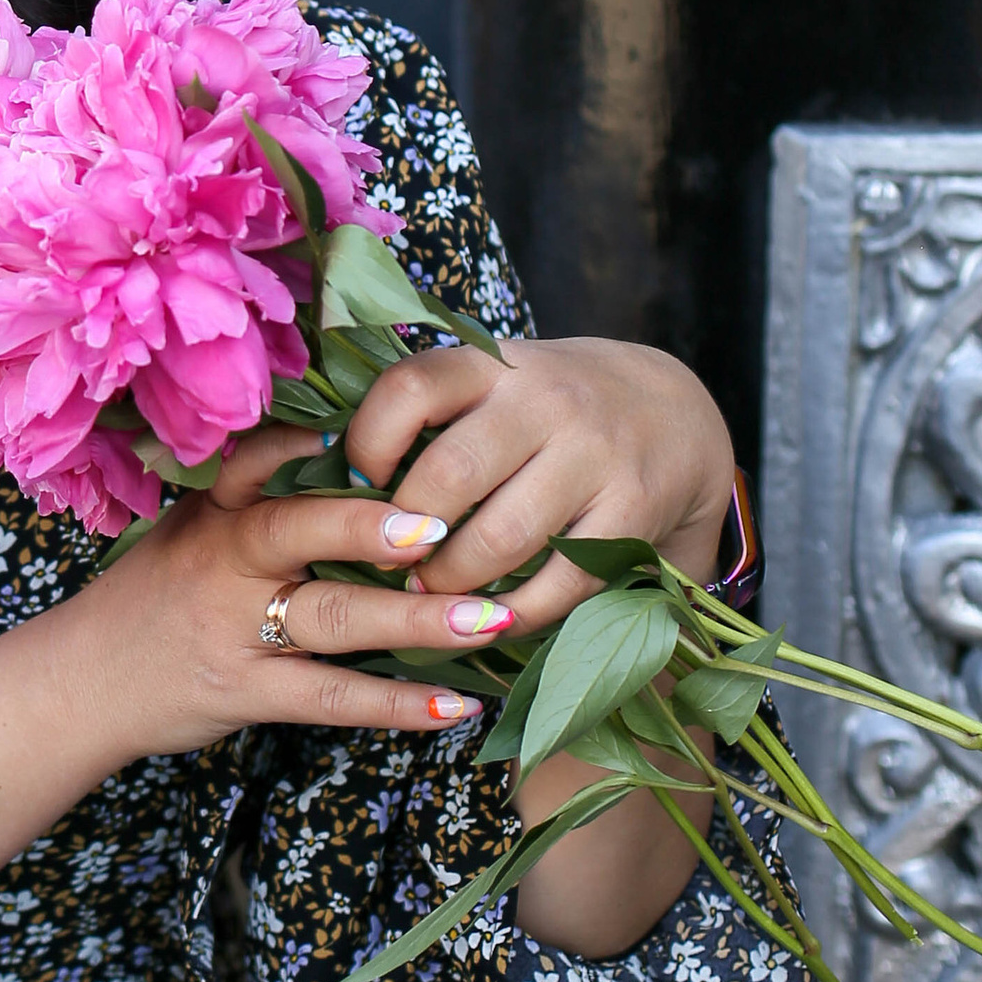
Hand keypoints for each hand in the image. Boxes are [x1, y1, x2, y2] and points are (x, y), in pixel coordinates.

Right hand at [55, 437, 517, 765]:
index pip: (260, 459)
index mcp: (215, 511)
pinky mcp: (245, 692)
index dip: (314, 442)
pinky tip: (453, 704)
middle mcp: (224, 560)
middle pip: (302, 531)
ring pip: (333, 619)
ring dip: (417, 619)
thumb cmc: (152, 599)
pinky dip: (396, 704)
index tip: (380, 422)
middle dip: (374, 526)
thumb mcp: (187, 531)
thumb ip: (255, 498)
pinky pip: (330, 699)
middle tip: (447, 525)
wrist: (80, 684)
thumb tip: (349, 455)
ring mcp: (235, 629)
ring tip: (491, 618)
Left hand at [342, 338, 731, 641]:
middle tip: (379, 562)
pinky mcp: (633, 513)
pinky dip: (512, 614)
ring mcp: (594, 457)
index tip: (356, 483)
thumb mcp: (489, 382)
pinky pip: (558, 583)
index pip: (409, 389)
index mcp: (491, 361)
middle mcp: (545, 400)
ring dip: (448, 583)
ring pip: (499, 539)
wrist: (670, 412)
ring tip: (422, 596)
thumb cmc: (542, 407)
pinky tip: (485, 619)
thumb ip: (420, 410)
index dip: (366, 444)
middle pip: (448, 475)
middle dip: (401, 534)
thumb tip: (311, 460)